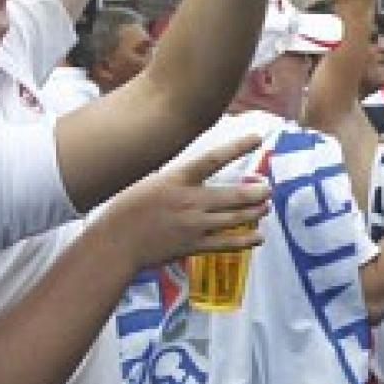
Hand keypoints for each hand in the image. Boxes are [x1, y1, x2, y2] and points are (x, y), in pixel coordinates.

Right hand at [98, 135, 269, 271]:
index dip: (238, 147)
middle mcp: (189, 201)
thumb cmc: (129, 209)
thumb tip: (202, 178)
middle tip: (267, 188)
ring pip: (235, 218)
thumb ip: (180, 181)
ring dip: (255, 213)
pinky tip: (258, 237)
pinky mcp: (193, 246)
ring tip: (265, 207)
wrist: (115, 242)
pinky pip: (227, 243)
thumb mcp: (152, 183)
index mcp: (177, 179)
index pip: (213, 158)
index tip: (257, 137)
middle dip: (257, 192)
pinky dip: (246, 240)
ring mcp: (193, 225)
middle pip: (234, 195)